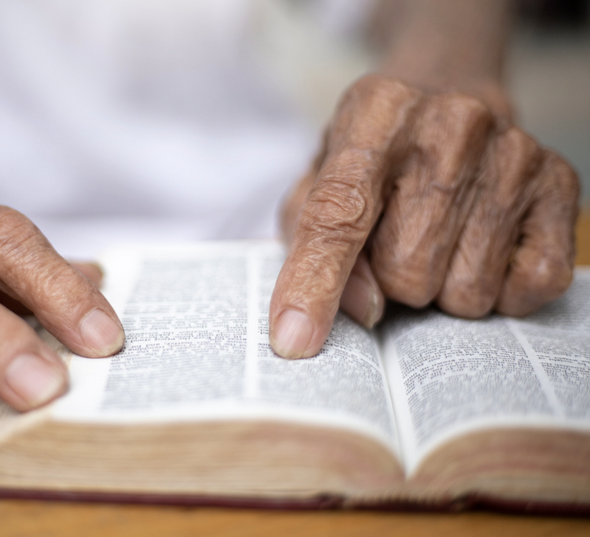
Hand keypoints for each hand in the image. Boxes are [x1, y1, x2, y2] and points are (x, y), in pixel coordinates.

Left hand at [270, 74, 578, 358]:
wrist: (448, 92)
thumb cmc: (371, 152)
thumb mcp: (315, 178)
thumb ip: (311, 242)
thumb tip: (363, 309)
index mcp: (374, 113)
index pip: (339, 214)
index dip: (315, 284)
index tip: (294, 340)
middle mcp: (451, 124)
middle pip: (406, 271)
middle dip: (390, 278)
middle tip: (395, 238)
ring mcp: (513, 152)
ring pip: (465, 290)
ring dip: (441, 285)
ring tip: (438, 236)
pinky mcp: (560, 182)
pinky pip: (530, 286)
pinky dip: (499, 290)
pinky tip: (482, 247)